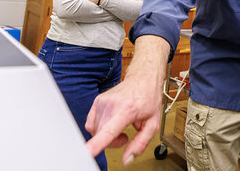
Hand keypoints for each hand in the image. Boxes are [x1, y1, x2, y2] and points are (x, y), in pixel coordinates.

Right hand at [85, 37, 166, 165]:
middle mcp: (112, 104)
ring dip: (106, 135)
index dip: (97, 144)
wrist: (143, 80)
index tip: (87, 152)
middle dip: (112, 142)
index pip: (109, 131)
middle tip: (125, 136)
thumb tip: (127, 160)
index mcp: (127, 109)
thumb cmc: (149, 99)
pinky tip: (111, 123)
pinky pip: (91, 124)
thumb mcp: (152, 124)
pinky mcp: (97, 101)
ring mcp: (102, 101)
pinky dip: (100, 128)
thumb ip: (140, 144)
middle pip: (101, 135)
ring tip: (120, 127)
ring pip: (95, 131)